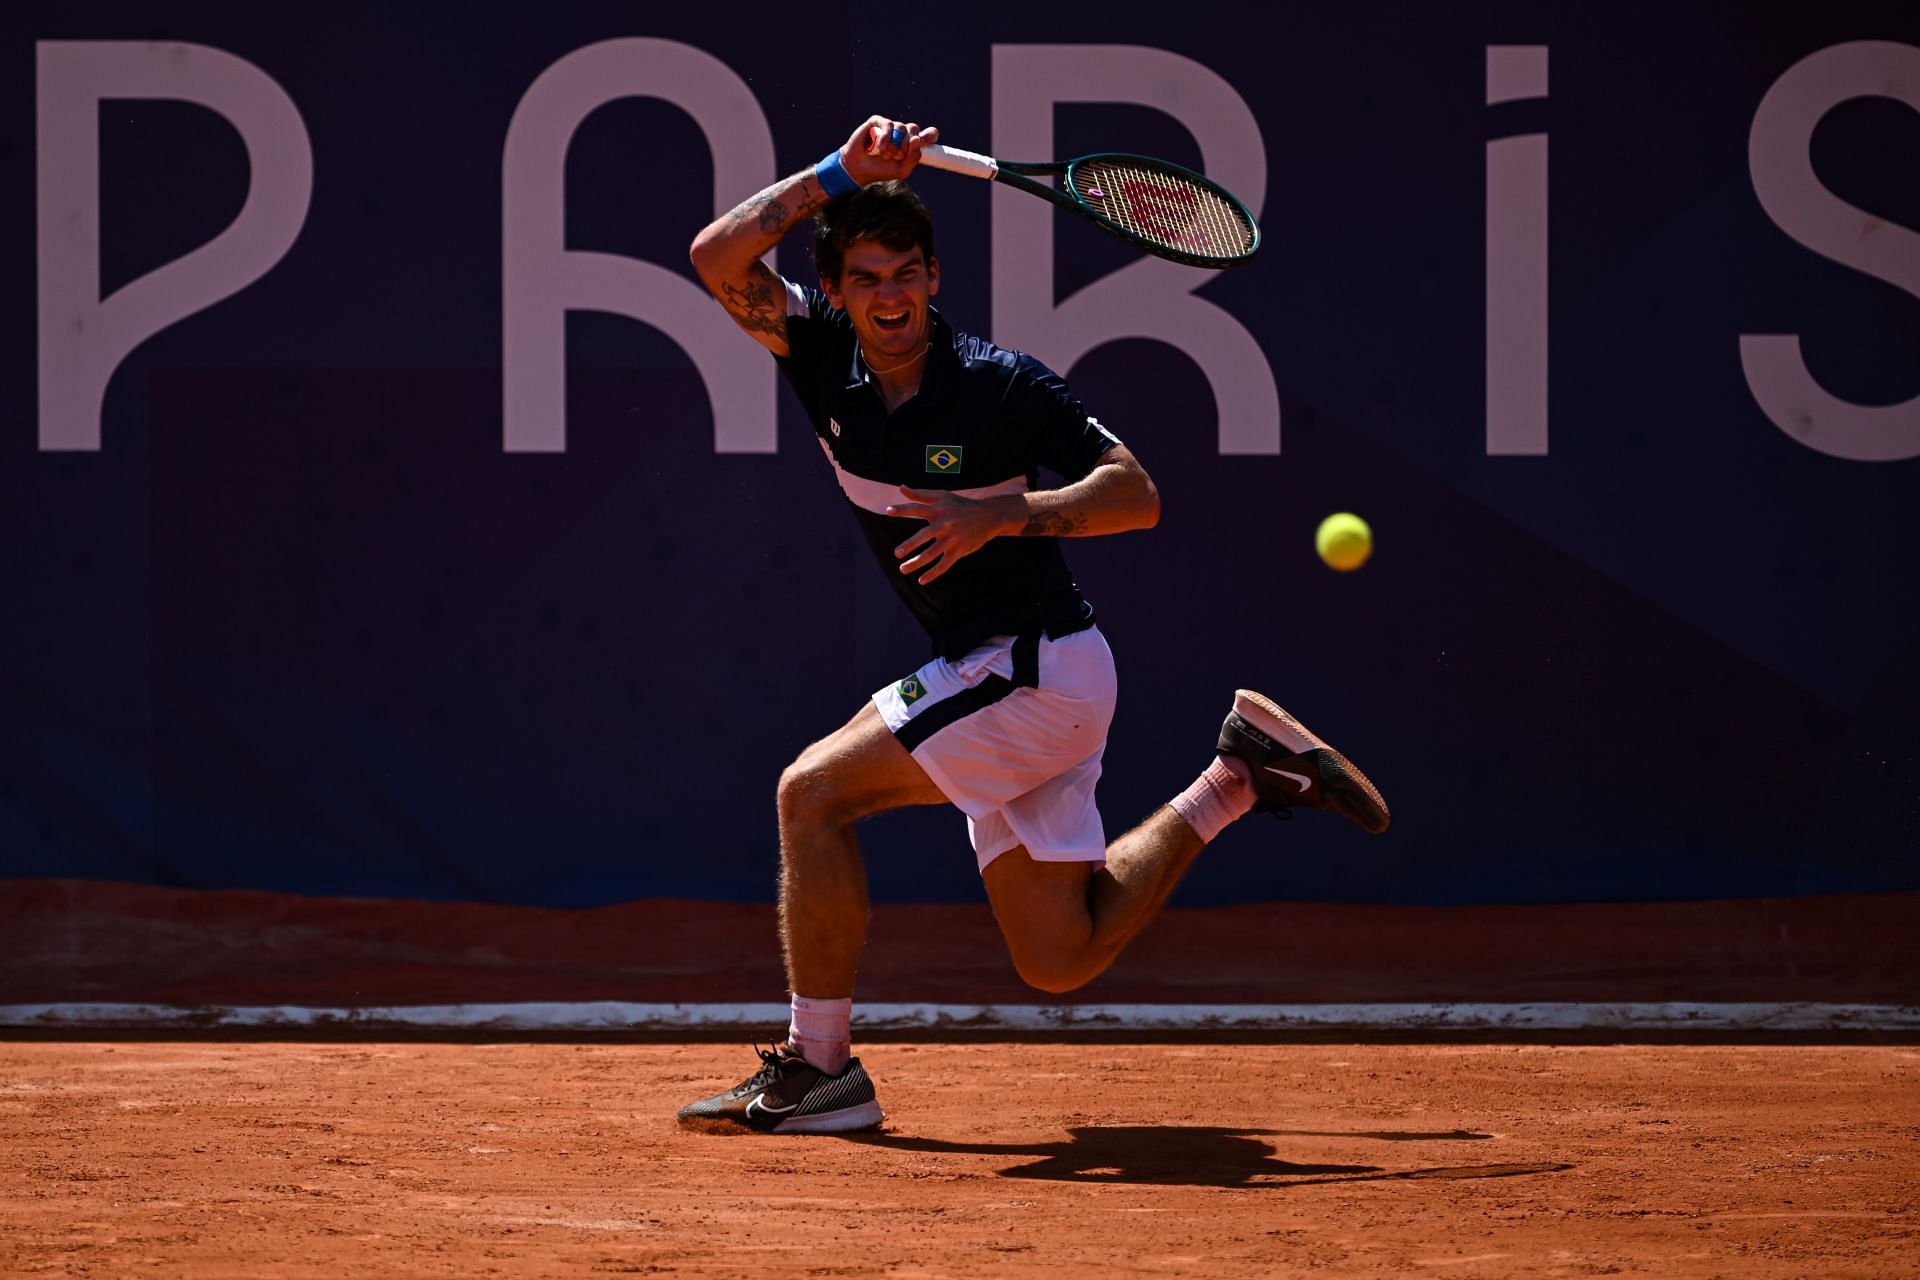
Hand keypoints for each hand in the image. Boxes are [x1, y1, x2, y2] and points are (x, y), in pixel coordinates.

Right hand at [842, 115, 938, 185]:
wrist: (859, 168)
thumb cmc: (881, 170)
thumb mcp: (902, 170)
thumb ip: (913, 158)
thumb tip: (917, 140)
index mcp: (911, 144)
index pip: (928, 134)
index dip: (930, 135)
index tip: (926, 141)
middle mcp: (902, 133)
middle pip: (915, 129)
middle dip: (907, 145)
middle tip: (897, 156)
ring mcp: (891, 127)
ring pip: (902, 128)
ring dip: (894, 145)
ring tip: (885, 154)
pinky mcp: (878, 122)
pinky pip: (888, 125)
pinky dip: (885, 138)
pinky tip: (880, 147)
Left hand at [886, 486, 1017, 584]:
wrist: (989, 516)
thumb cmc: (961, 505)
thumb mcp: (942, 497)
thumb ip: (920, 495)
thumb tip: (900, 488)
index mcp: (939, 510)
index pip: (917, 508)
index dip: (903, 509)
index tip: (889, 511)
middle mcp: (945, 524)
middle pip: (925, 535)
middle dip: (911, 544)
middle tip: (897, 553)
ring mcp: (952, 539)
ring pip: (932, 554)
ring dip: (916, 563)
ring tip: (903, 569)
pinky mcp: (959, 551)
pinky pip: (944, 565)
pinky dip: (933, 573)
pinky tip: (922, 580)